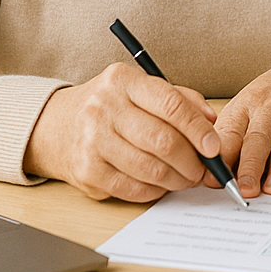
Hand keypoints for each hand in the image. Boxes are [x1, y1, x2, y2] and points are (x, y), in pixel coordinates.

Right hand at [24, 62, 220, 201]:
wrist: (56, 126)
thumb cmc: (110, 107)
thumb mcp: (141, 88)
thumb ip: (180, 99)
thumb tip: (211, 122)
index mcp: (123, 80)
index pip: (171, 105)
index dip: (198, 129)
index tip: (214, 146)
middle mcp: (104, 108)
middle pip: (162, 141)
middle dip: (192, 160)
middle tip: (204, 168)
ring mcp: (92, 141)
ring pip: (150, 169)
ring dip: (177, 179)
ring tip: (187, 178)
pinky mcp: (86, 172)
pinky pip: (133, 188)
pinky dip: (156, 190)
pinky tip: (162, 184)